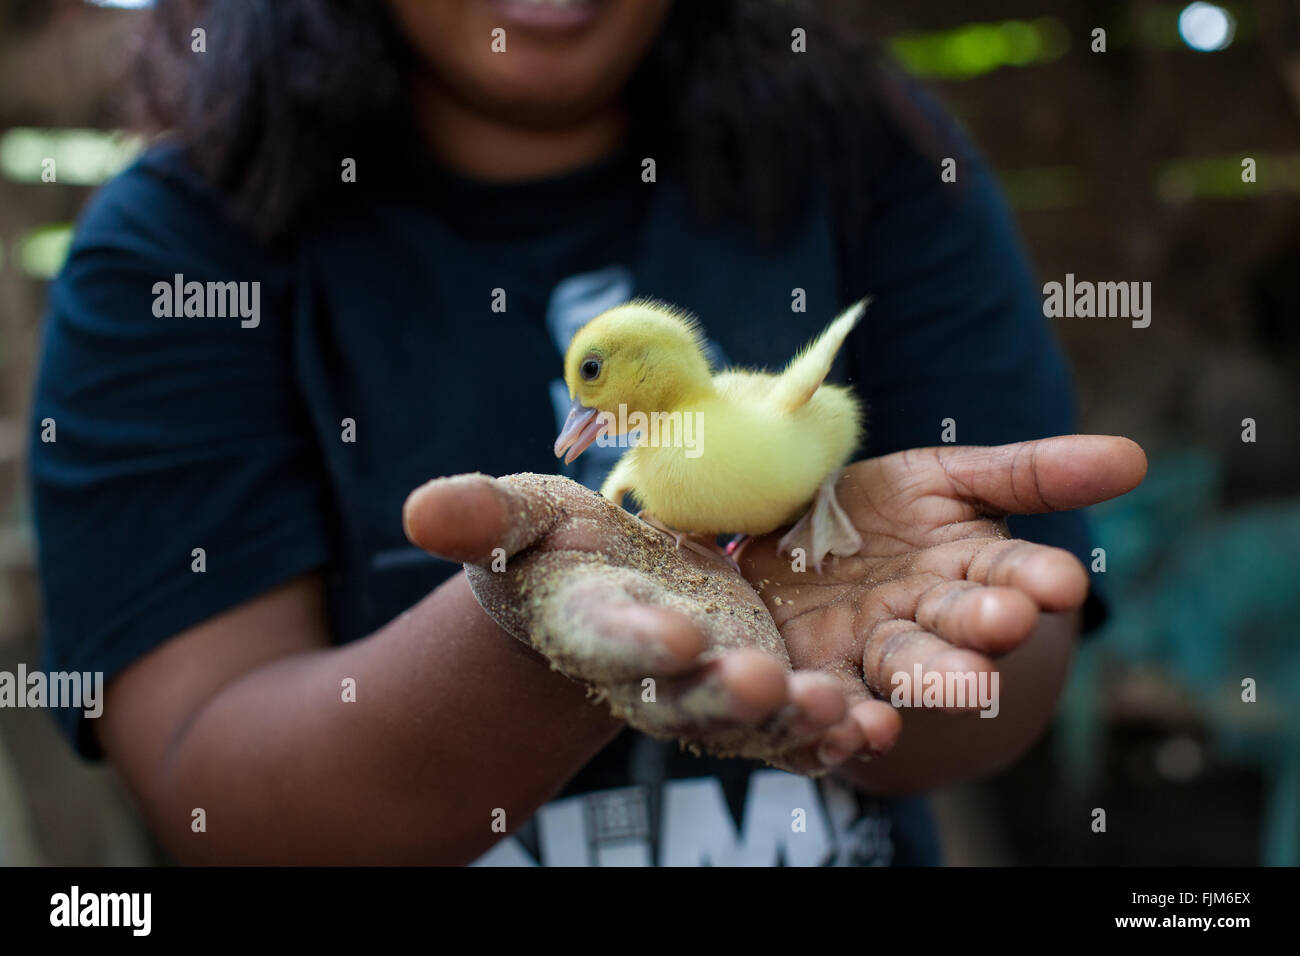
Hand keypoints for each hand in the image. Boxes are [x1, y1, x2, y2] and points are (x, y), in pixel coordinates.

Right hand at [403, 472, 884, 772]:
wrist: (604, 588)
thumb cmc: (555, 549)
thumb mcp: (520, 520)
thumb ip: (481, 516)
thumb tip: (418, 509)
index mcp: (592, 625)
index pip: (607, 638)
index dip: (636, 640)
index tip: (672, 632)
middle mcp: (651, 673)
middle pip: (685, 696)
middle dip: (721, 695)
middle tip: (759, 683)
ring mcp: (708, 688)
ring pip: (750, 720)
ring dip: (792, 722)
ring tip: (839, 714)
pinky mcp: (756, 687)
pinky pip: (792, 724)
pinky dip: (829, 734)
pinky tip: (871, 730)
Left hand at [738, 436, 1146, 724]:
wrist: (783, 536)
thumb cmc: (875, 508)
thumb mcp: (945, 477)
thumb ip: (1030, 474)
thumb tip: (1134, 457)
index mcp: (971, 570)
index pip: (1013, 572)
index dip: (1035, 577)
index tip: (1061, 581)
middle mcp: (928, 618)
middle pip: (961, 625)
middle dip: (984, 626)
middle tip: (1006, 622)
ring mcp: (873, 648)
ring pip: (907, 667)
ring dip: (935, 678)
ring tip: (964, 683)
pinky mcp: (822, 673)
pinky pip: (839, 702)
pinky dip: (853, 721)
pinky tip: (872, 726)